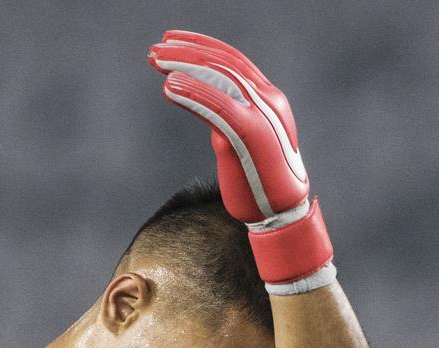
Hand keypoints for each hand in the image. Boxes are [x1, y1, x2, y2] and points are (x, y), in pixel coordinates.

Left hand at [148, 30, 308, 224]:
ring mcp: (261, 115)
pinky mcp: (250, 134)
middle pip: (224, 62)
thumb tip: (202, 102)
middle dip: (186, 52)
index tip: (171, 42)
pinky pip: (217, 105)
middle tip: (155, 50)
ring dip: (184, 66)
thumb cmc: (260, 181)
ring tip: (156, 62)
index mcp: (269, 98)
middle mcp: (268, 100)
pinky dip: (192, 93)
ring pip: (220, 77)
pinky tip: (169, 88)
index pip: (233, 60)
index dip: (201, 45)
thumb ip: (229, 116)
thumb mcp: (243, 139)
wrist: (283, 214)